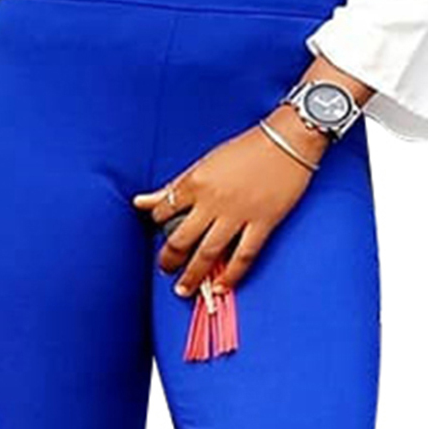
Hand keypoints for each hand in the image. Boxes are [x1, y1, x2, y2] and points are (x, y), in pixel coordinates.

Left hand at [131, 105, 328, 296]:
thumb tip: (141, 201)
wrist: (286, 140)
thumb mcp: (205, 162)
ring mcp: (238, 214)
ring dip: (193, 275)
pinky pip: (243, 256)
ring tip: (184, 288)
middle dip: (169, 258)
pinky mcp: (262, 223)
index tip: (160, 230)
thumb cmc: (247, 147)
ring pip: (208, 253)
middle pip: (182, 238)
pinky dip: (231, 275)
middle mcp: (213, 201)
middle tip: (164, 269)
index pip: (165, 210)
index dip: (158, 223)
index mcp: (196, 181)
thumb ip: (175, 185)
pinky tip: (221, 287)